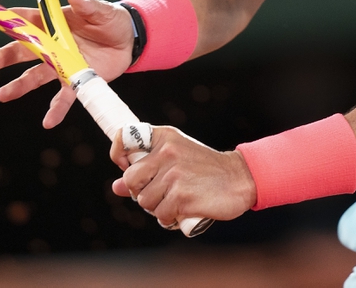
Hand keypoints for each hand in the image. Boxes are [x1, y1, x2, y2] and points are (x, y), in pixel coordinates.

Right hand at [0, 0, 134, 127]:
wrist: (128, 40)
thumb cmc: (111, 20)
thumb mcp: (103, 10)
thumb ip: (89, 6)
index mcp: (55, 24)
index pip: (25, 20)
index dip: (3, 20)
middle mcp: (52, 45)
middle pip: (22, 51)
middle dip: (2, 57)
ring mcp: (62, 64)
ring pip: (35, 76)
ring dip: (18, 86)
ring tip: (1, 95)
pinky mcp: (76, 80)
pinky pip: (63, 97)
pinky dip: (56, 110)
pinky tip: (47, 122)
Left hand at [110, 126, 256, 227]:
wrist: (239, 178)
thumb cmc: (205, 169)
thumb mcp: (176, 159)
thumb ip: (146, 170)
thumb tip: (116, 187)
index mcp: (164, 137)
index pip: (124, 138)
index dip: (118, 154)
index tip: (124, 164)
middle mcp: (167, 152)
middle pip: (129, 180)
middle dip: (140, 191)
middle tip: (160, 191)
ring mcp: (174, 174)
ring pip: (144, 201)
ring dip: (157, 207)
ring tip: (176, 200)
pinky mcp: (182, 196)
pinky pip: (160, 215)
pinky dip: (169, 218)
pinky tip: (183, 209)